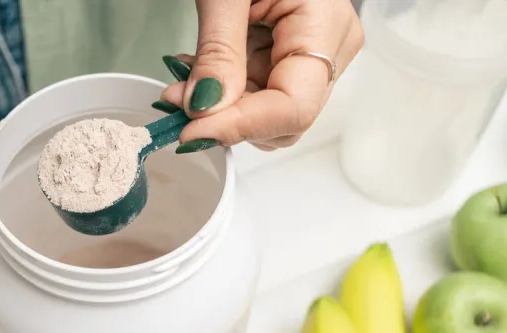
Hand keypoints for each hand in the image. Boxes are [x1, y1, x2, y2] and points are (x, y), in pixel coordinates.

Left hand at [158, 0, 363, 151]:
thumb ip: (218, 54)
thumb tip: (204, 111)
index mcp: (327, 27)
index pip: (293, 108)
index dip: (240, 127)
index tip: (189, 131)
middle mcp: (330, 49)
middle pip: (283, 121)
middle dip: (227, 120)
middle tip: (176, 103)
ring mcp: (312, 54)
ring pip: (266, 114)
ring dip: (220, 109)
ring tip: (182, 83)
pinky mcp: (289, 54)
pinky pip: (258, 93)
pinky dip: (223, 91)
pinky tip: (198, 73)